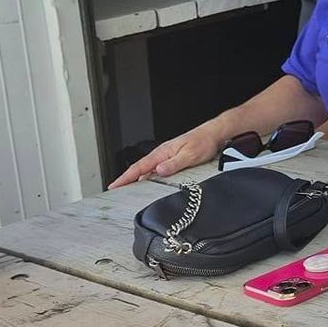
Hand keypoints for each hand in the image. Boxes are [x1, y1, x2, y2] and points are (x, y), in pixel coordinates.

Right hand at [109, 120, 228, 187]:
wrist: (214, 134)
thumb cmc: (203, 142)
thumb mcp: (190, 155)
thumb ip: (174, 164)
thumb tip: (158, 171)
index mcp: (163, 152)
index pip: (139, 167)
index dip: (125, 177)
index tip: (114, 186)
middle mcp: (162, 154)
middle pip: (140, 169)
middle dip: (126, 180)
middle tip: (116, 192)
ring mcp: (166, 157)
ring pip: (148, 170)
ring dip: (137, 179)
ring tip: (128, 191)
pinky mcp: (172, 159)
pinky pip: (156, 170)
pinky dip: (149, 177)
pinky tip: (149, 184)